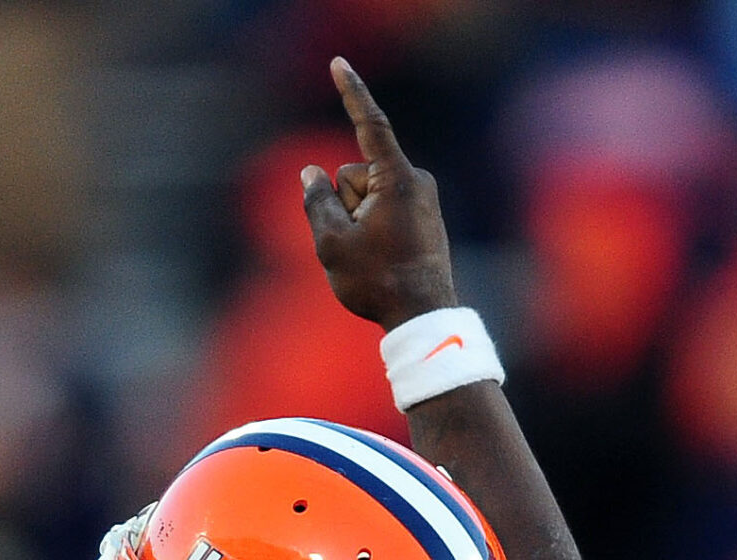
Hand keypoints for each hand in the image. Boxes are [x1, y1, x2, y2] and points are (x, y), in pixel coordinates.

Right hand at [301, 58, 458, 330]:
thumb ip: (317, 201)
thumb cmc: (378, 282)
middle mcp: (415, 180)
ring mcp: (420, 199)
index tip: (338, 64)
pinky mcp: (421, 216)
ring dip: (356, 220)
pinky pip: (380, 211)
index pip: (369, 124)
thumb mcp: (333, 243)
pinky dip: (370, 229)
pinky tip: (381, 260)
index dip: (351, 93)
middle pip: (354, 175)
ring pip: (365, 196)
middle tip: (359, 245)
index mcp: (397, 179)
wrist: (424, 318)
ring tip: (372, 256)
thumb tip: (312, 173)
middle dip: (344, 203)